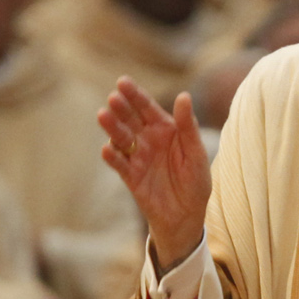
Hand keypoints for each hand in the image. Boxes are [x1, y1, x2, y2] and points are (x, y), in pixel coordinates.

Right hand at [98, 79, 212, 268]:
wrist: (187, 216)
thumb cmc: (195, 182)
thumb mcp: (196, 153)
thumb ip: (188, 126)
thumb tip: (184, 96)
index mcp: (165, 129)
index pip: (147, 107)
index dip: (135, 94)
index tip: (122, 81)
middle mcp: (147, 139)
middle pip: (130, 119)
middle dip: (121, 107)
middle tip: (113, 97)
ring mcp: (137, 157)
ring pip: (121, 138)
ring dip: (112, 127)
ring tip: (103, 115)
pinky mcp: (130, 177)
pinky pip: (119, 164)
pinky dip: (113, 157)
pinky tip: (108, 149)